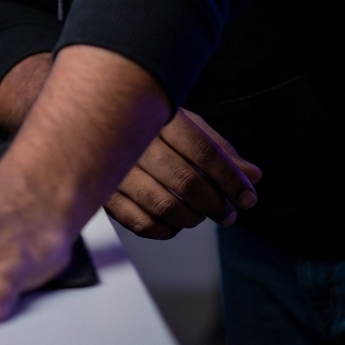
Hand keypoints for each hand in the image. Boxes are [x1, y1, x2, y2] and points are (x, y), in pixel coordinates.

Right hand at [105, 108, 261, 239]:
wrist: (91, 117)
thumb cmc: (149, 121)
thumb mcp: (185, 122)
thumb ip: (218, 148)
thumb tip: (253, 175)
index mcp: (159, 114)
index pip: (203, 151)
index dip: (231, 178)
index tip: (248, 197)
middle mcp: (136, 139)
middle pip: (186, 181)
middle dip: (216, 204)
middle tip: (229, 214)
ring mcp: (116, 167)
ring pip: (165, 206)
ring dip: (193, 218)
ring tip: (200, 215)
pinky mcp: (103, 193)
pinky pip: (141, 224)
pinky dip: (165, 230)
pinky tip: (173, 222)